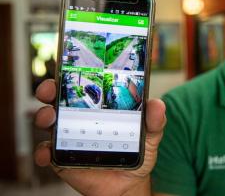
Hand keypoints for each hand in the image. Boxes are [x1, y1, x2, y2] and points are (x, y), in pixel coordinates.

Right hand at [34, 79, 165, 195]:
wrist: (129, 184)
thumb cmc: (137, 153)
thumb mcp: (150, 135)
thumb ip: (154, 121)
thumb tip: (157, 105)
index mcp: (99, 106)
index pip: (83, 84)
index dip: (71, 73)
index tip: (67, 66)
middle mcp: (80, 117)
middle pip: (58, 98)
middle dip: (49, 89)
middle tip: (50, 90)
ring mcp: (68, 136)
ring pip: (48, 120)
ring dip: (43, 116)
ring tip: (49, 118)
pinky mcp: (61, 158)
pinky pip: (46, 152)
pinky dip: (42, 152)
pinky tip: (48, 152)